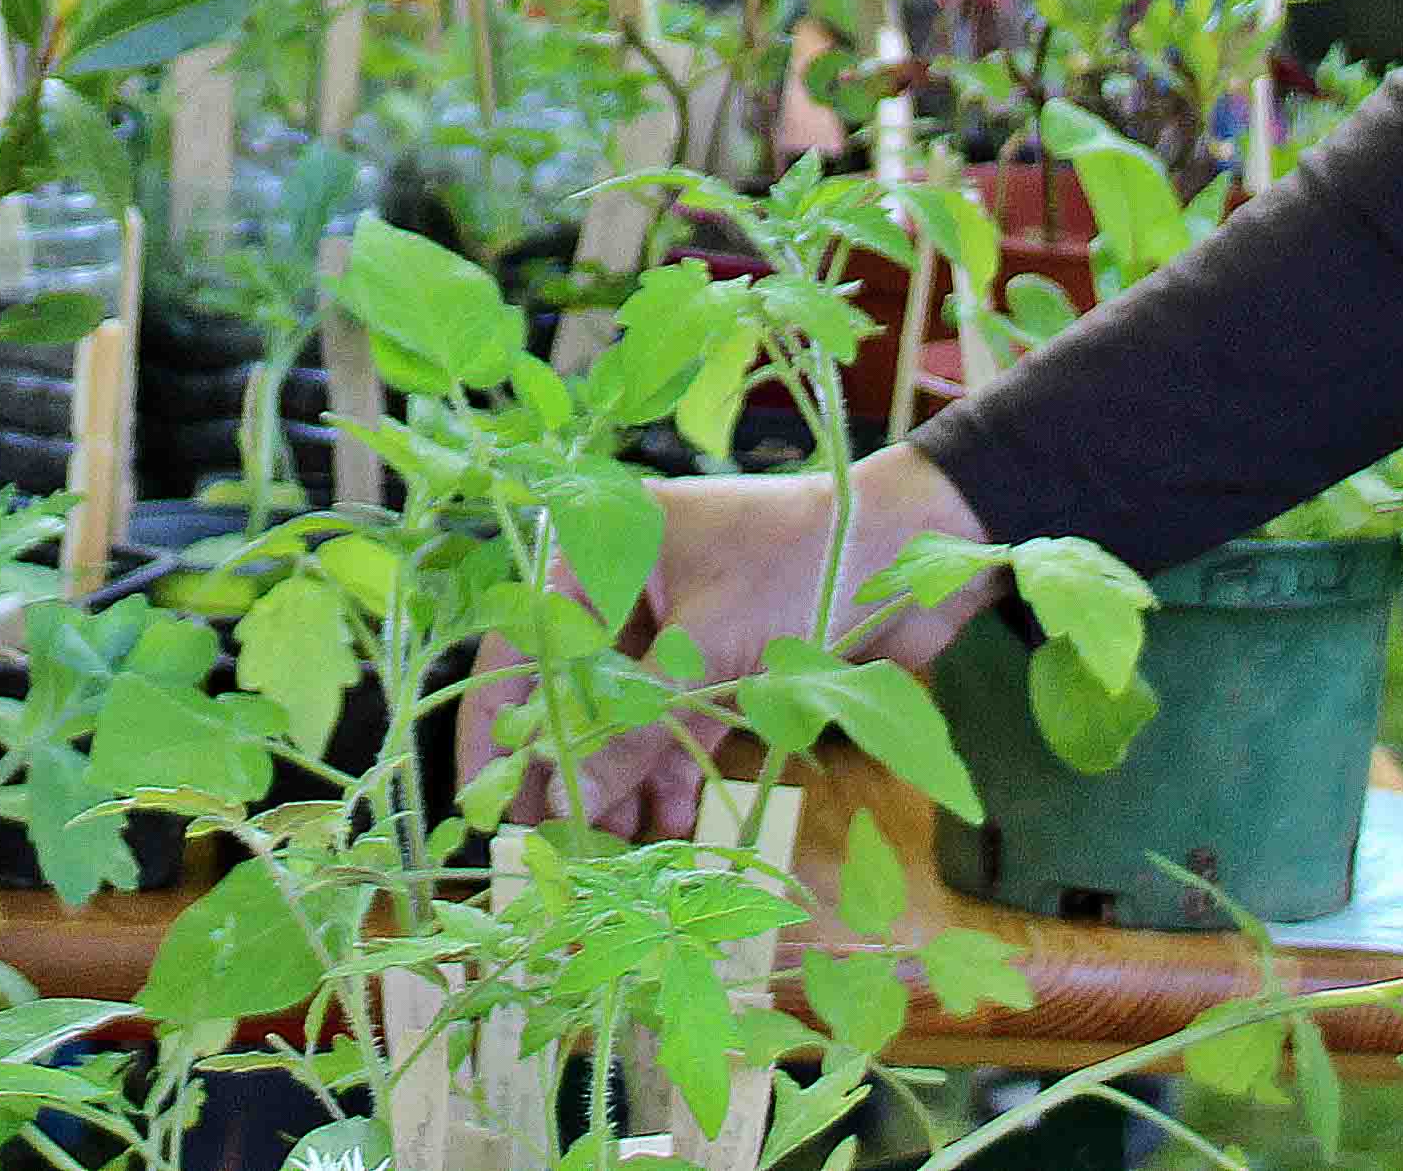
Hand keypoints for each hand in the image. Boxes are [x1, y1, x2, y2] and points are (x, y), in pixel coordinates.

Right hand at [469, 444, 995, 839]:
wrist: (915, 551)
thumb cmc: (800, 563)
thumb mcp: (704, 648)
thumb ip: (631, 727)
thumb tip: (565, 802)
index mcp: (598, 549)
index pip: (523, 645)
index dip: (501, 729)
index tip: (487, 804)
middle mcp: (624, 585)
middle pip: (572, 690)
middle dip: (569, 769)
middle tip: (556, 848)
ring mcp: (673, 626)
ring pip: (626, 715)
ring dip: (622, 782)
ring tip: (614, 854)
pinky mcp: (719, 660)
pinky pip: (676, 723)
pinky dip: (673, 771)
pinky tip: (669, 826)